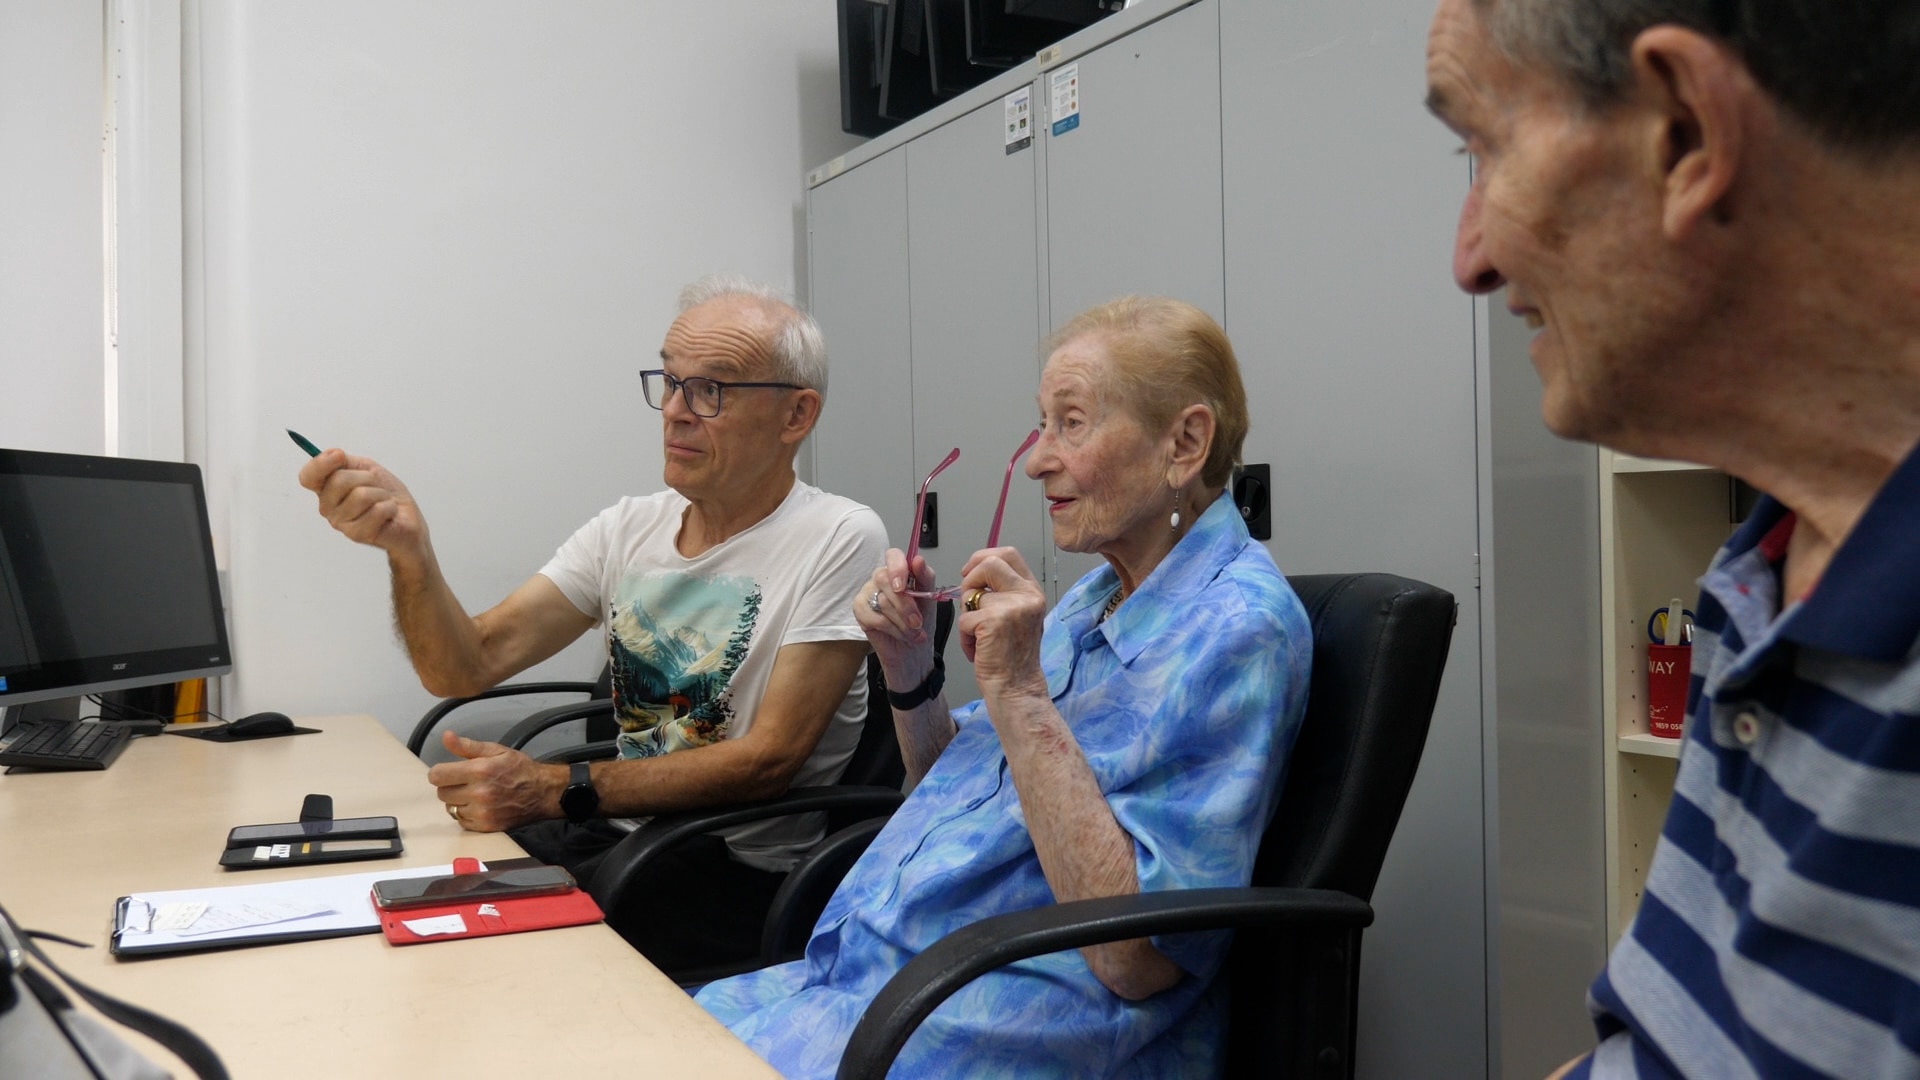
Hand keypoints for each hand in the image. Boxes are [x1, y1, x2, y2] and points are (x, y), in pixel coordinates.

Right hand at [298, 447, 427, 558]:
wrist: (407, 518)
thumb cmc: (385, 494)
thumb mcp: (366, 468)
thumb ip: (346, 461)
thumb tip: (333, 453)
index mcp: (326, 489)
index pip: (308, 476)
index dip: (320, 464)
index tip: (339, 455)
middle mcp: (327, 507)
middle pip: (338, 480)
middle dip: (367, 477)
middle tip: (376, 487)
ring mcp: (341, 523)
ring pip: (361, 495)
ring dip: (381, 494)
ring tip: (383, 502)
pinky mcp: (357, 534)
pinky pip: (377, 510)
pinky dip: (389, 507)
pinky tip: (389, 514)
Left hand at [428, 730, 564, 831]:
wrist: (542, 792)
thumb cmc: (520, 769)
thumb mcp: (496, 750)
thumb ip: (467, 746)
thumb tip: (447, 736)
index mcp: (479, 770)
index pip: (437, 776)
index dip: (440, 772)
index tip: (447, 772)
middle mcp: (479, 793)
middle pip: (442, 793)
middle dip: (450, 786)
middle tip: (466, 782)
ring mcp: (482, 812)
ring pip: (451, 808)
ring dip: (459, 801)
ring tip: (475, 794)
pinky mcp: (486, 826)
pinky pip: (461, 821)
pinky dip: (467, 814)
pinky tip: (480, 806)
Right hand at [853, 549, 938, 690]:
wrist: (913, 652)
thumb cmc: (921, 623)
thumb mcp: (930, 600)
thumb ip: (925, 578)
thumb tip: (918, 560)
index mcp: (900, 570)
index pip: (893, 556)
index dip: (897, 569)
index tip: (903, 588)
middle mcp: (881, 577)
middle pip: (886, 580)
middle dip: (905, 606)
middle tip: (917, 622)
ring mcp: (867, 592)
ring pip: (882, 600)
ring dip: (902, 622)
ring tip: (912, 632)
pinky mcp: (859, 609)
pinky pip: (873, 616)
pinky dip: (891, 629)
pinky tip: (898, 634)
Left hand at [955, 547, 1048, 702]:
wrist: (1017, 688)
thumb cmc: (1013, 657)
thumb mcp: (1019, 616)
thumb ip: (1005, 592)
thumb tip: (976, 573)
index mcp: (1032, 591)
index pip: (1008, 554)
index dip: (983, 557)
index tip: (970, 572)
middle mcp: (1027, 595)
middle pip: (989, 562)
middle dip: (970, 579)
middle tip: (969, 601)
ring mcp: (1013, 607)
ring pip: (971, 594)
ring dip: (966, 617)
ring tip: (978, 638)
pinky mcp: (995, 621)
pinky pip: (965, 618)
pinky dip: (965, 636)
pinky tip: (977, 650)